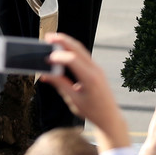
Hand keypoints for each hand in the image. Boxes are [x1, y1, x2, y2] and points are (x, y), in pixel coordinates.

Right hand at [37, 32, 128, 151]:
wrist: (110, 117)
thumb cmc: (92, 111)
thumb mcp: (73, 99)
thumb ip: (59, 84)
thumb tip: (44, 74)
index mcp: (90, 79)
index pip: (72, 60)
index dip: (58, 57)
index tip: (46, 58)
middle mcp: (96, 71)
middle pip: (77, 49)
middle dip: (62, 41)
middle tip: (48, 37)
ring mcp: (98, 69)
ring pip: (81, 49)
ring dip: (67, 42)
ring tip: (54, 38)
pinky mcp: (97, 70)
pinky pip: (84, 54)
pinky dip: (72, 48)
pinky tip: (63, 48)